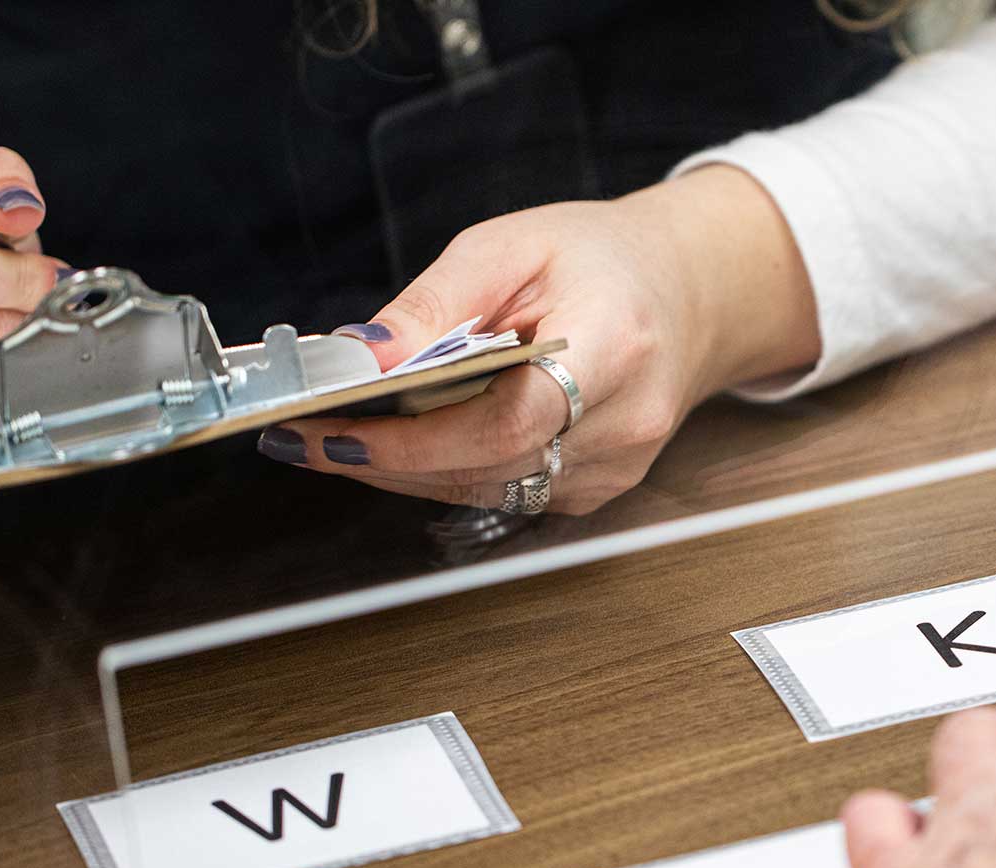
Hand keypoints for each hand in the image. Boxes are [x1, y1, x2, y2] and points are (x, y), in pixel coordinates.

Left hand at [269, 166, 818, 513]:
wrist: (687, 292)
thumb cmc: (604, 260)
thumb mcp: (512, 244)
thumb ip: (436, 301)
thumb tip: (363, 355)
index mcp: (614, 344)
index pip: (512, 419)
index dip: (420, 438)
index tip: (342, 430)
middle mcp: (627, 419)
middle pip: (492, 465)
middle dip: (390, 457)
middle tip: (308, 438)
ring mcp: (620, 464)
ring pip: (491, 490)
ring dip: (409, 472)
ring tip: (339, 441)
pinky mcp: (603, 488)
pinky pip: (509, 494)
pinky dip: (449, 474)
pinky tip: (408, 446)